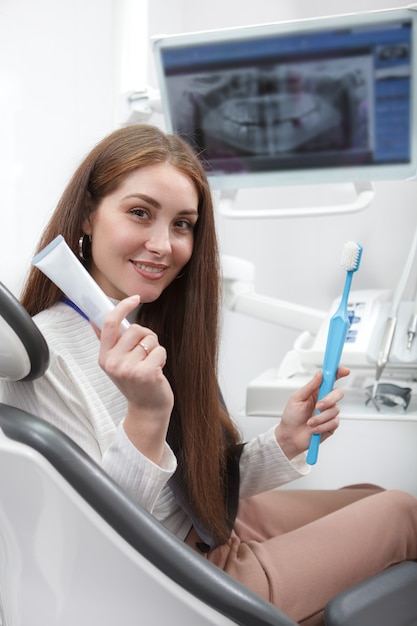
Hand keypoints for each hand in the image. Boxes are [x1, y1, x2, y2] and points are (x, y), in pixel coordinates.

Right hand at [95, 295, 173, 463]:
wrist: (147, 410)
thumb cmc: (135, 383)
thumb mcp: (116, 363)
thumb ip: (108, 342)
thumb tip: (95, 319)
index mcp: (104, 357)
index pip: (109, 324)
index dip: (122, 307)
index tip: (134, 298)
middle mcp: (113, 363)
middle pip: (135, 329)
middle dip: (146, 337)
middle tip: (145, 354)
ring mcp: (129, 369)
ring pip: (150, 339)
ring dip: (155, 349)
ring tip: (150, 364)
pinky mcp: (146, 373)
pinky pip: (159, 350)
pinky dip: (162, 357)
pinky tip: (157, 371)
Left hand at [275, 367, 349, 459]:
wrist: (290, 437)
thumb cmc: (291, 417)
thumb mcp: (297, 398)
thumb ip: (310, 386)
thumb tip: (320, 374)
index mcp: (316, 391)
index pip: (330, 379)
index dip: (339, 373)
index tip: (345, 371)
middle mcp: (325, 400)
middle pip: (338, 393)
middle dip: (329, 400)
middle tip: (318, 406)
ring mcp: (329, 413)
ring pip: (335, 410)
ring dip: (320, 417)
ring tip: (309, 422)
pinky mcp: (331, 425)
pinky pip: (334, 422)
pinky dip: (322, 426)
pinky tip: (314, 429)